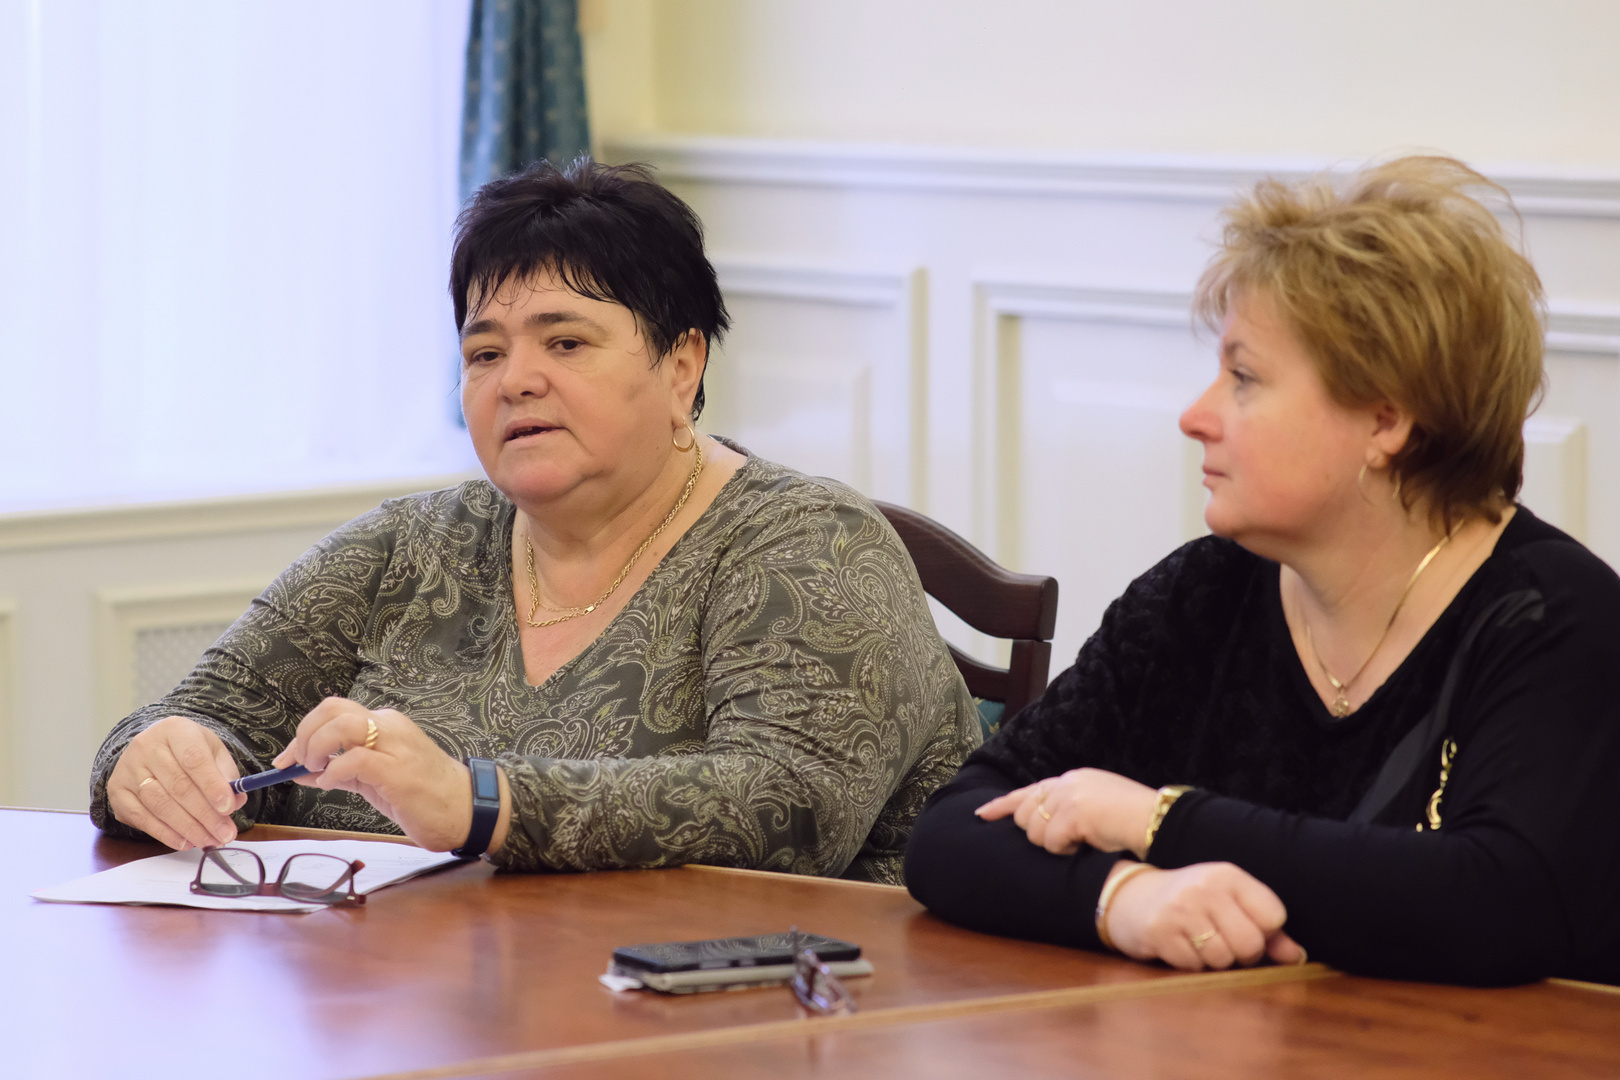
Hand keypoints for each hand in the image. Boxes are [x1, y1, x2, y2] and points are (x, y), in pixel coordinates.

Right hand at [107, 716, 246, 849]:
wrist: (154, 749)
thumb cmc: (188, 750)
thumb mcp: (212, 751)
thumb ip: (226, 774)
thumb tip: (235, 801)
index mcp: (175, 730)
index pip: (193, 758)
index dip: (212, 785)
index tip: (228, 808)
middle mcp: (146, 746)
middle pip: (178, 786)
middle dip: (205, 815)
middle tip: (225, 834)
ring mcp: (128, 769)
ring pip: (159, 804)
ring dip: (188, 827)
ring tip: (209, 840)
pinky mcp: (117, 791)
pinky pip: (141, 818)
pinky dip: (165, 833)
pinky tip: (185, 841)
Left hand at [273, 697, 506, 852]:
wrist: (466, 810)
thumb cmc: (423, 795)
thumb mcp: (375, 780)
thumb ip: (341, 771)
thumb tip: (302, 771)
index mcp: (385, 724)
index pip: (335, 712)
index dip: (303, 731)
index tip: (287, 759)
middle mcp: (389, 726)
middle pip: (333, 709)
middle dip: (304, 734)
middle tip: (296, 762)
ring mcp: (395, 746)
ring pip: (342, 725)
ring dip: (315, 746)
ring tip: (314, 770)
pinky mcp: (398, 770)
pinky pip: (354, 759)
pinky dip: (333, 771)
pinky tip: (331, 784)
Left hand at [975, 768, 1158, 856]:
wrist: (1158, 821)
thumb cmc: (1135, 822)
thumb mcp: (1099, 806)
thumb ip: (1071, 808)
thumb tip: (1042, 824)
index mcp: (1073, 780)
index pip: (1029, 791)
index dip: (1003, 805)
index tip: (982, 814)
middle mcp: (1066, 783)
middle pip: (1025, 815)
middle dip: (1039, 835)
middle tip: (1070, 840)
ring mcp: (1068, 796)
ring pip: (1034, 832)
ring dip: (1055, 845)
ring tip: (1085, 840)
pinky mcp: (1072, 813)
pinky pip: (1051, 843)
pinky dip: (1067, 850)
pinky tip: (1089, 843)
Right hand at [1103, 861, 1305, 970]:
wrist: (1131, 897)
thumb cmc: (1190, 901)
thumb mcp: (1227, 902)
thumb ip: (1266, 928)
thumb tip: (1296, 956)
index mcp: (1228, 875)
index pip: (1273, 916)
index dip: (1265, 932)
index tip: (1246, 926)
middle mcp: (1205, 888)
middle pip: (1251, 943)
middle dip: (1242, 954)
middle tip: (1224, 941)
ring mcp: (1181, 910)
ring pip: (1223, 959)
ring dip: (1214, 960)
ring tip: (1199, 942)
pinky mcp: (1160, 932)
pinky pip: (1194, 966)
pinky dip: (1191, 963)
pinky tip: (1180, 946)